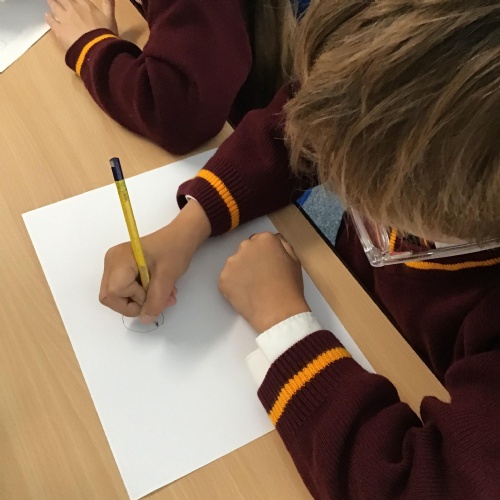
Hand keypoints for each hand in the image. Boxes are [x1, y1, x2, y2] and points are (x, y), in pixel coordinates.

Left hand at [46, 0, 116, 51]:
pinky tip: (47, 16)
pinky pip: (51, 21)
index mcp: (85, 5)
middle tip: (59, 0)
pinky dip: (48, 17)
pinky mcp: (58, 29)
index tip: (73, 0)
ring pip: (54, 5)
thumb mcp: (110, 18)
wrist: (95, 49)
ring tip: (50, 1)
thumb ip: (108, 4)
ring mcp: (64, 18)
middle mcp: (73, 8)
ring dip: (51, 2)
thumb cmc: (105, 33)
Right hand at [99, 200, 210, 322]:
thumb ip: (156, 300)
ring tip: (164, 294)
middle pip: (112, 297)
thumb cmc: (174, 249)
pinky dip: (143, 294)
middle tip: (159, 298)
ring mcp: (115, 265)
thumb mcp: (167, 277)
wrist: (182, 236)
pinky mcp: (123, 269)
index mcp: (119, 260)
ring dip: (143, 300)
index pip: (114, 294)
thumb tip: (146, 319)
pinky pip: (126, 289)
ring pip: (120, 296)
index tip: (154, 293)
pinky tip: (159, 288)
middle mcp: (111, 262)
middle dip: (137, 303)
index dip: (134, 300)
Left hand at [219, 233, 309, 332]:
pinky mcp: (223, 279)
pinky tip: (246, 294)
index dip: (264, 254)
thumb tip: (275, 239)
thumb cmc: (289, 287)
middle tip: (261, 277)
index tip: (268, 265)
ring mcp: (232, 263)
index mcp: (265, 240)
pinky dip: (234, 286)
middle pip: (245, 250)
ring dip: (241, 272)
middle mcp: (245, 246)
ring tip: (254, 288)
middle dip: (251, 260)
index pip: (259, 240)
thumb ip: (283, 245)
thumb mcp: (294, 260)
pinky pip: (227, 279)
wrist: (278, 312)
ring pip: (235, 264)